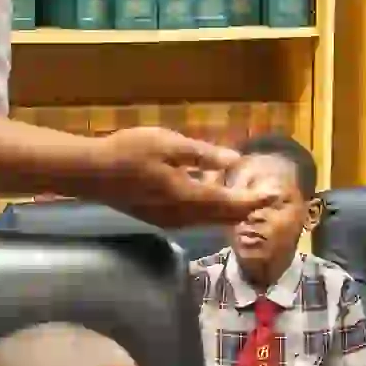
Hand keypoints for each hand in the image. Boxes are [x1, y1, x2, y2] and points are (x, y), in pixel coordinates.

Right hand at [88, 126, 268, 228]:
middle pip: (223, 216)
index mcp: (189, 196)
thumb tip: (236, 160)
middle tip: (266, 195)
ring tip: (247, 196)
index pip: (231, 203)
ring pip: (209, 219)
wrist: (91, 172)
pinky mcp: (159, 218)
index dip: (254, 199)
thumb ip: (204, 155)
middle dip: (247, 207)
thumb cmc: (129, 151)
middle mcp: (184, 216)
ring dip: (229, 209)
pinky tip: (213, 194)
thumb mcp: (170, 144)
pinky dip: (211, 209)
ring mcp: (170, 220)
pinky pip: (195, 218)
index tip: (274, 193)